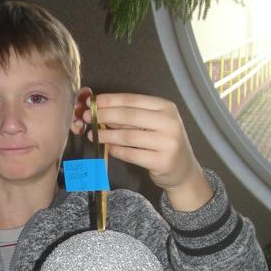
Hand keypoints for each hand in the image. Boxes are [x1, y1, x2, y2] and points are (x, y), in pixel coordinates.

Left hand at [79, 92, 212, 210]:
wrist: (183, 170)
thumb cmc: (163, 143)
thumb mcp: (153, 124)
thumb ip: (131, 117)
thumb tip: (101, 110)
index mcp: (166, 107)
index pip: (133, 100)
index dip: (111, 100)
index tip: (93, 102)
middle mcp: (169, 122)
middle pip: (129, 116)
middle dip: (104, 115)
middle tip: (87, 117)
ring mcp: (168, 142)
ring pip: (128, 136)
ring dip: (107, 135)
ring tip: (93, 135)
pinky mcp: (162, 161)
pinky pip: (132, 154)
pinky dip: (117, 151)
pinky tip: (108, 149)